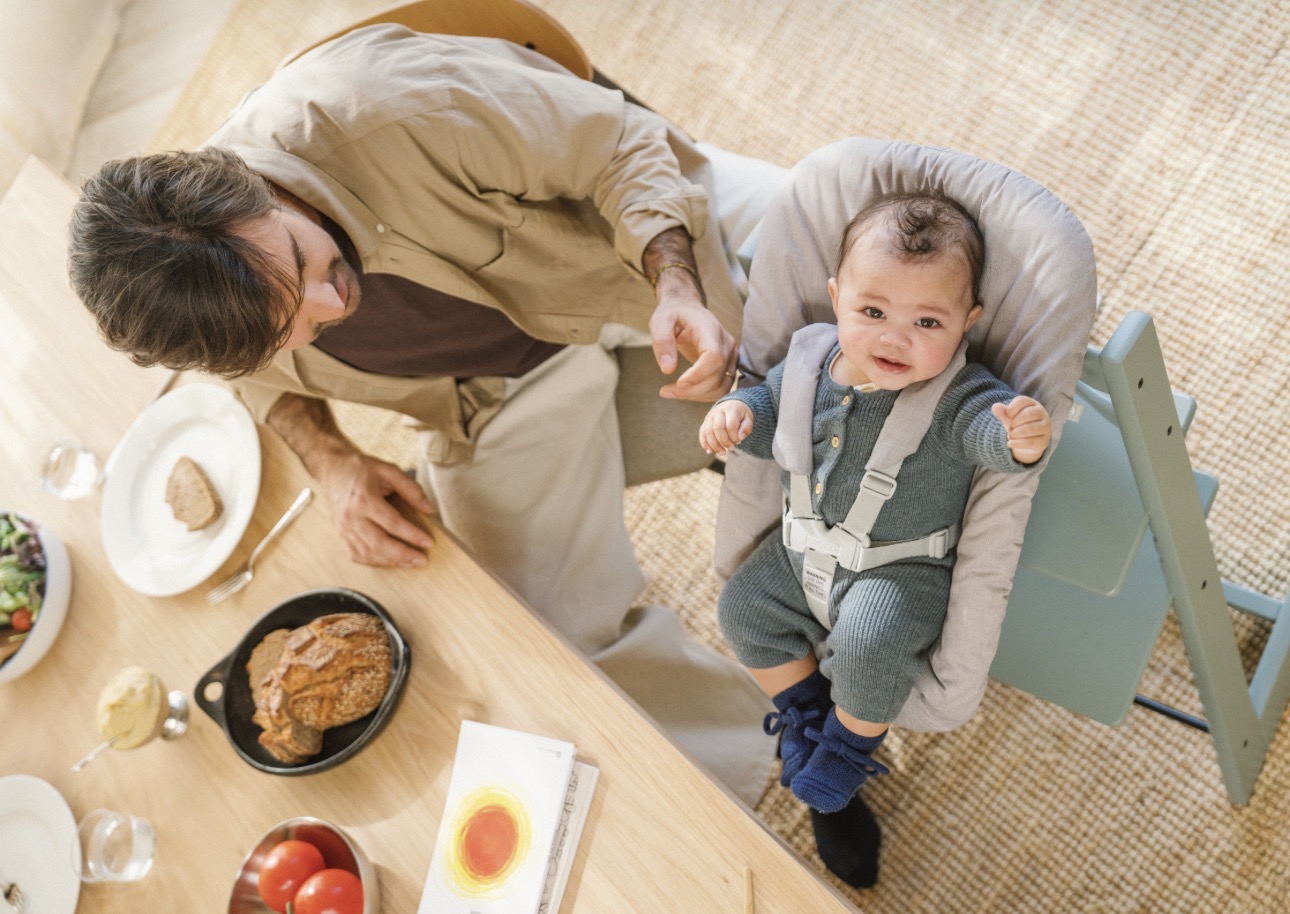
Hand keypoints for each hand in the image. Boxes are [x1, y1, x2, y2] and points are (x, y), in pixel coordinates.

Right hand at [313, 449, 436, 567]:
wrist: (333, 469)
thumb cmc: (361, 469)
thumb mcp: (390, 471)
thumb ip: (411, 489)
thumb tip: (429, 510)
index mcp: (364, 499)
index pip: (393, 524)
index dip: (412, 535)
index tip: (429, 543)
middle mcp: (352, 517)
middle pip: (379, 544)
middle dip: (403, 555)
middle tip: (422, 560)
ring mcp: (344, 528)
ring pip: (368, 553)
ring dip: (391, 562)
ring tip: (410, 562)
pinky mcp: (340, 535)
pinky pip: (357, 555)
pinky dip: (375, 562)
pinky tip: (389, 560)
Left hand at [649, 289, 737, 401]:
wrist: (688, 308)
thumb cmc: (673, 314)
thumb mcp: (660, 322)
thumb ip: (662, 343)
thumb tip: (668, 370)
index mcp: (710, 329)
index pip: (714, 356)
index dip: (698, 374)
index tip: (678, 383)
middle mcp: (726, 343)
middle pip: (717, 376)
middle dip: (691, 390)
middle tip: (665, 391)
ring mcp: (730, 355)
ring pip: (722, 386)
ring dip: (697, 395)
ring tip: (671, 392)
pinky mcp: (728, 365)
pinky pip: (721, 386)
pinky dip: (704, 394)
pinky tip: (684, 391)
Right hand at [700, 400, 753, 456]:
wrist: (731, 404)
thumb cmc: (741, 415)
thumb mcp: (748, 418)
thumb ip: (746, 428)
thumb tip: (740, 438)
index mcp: (731, 409)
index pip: (730, 425)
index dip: (734, 436)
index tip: (739, 441)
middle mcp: (718, 412)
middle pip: (717, 428)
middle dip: (724, 441)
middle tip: (731, 448)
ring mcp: (710, 416)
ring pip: (708, 432)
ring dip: (715, 445)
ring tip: (723, 453)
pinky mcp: (705, 422)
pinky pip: (702, 433)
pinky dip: (704, 443)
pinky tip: (709, 451)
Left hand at [992, 396, 1050, 464]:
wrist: (1029, 441)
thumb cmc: (1018, 424)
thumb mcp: (1009, 418)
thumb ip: (1003, 412)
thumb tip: (995, 406)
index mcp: (1033, 404)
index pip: (1022, 401)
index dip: (1011, 408)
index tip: (1007, 416)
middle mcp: (1042, 413)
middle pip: (1027, 414)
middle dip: (1014, 422)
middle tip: (1010, 427)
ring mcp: (1045, 427)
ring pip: (1029, 429)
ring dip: (1015, 433)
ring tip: (1010, 435)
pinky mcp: (1044, 441)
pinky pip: (1030, 442)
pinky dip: (1017, 443)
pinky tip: (1010, 443)